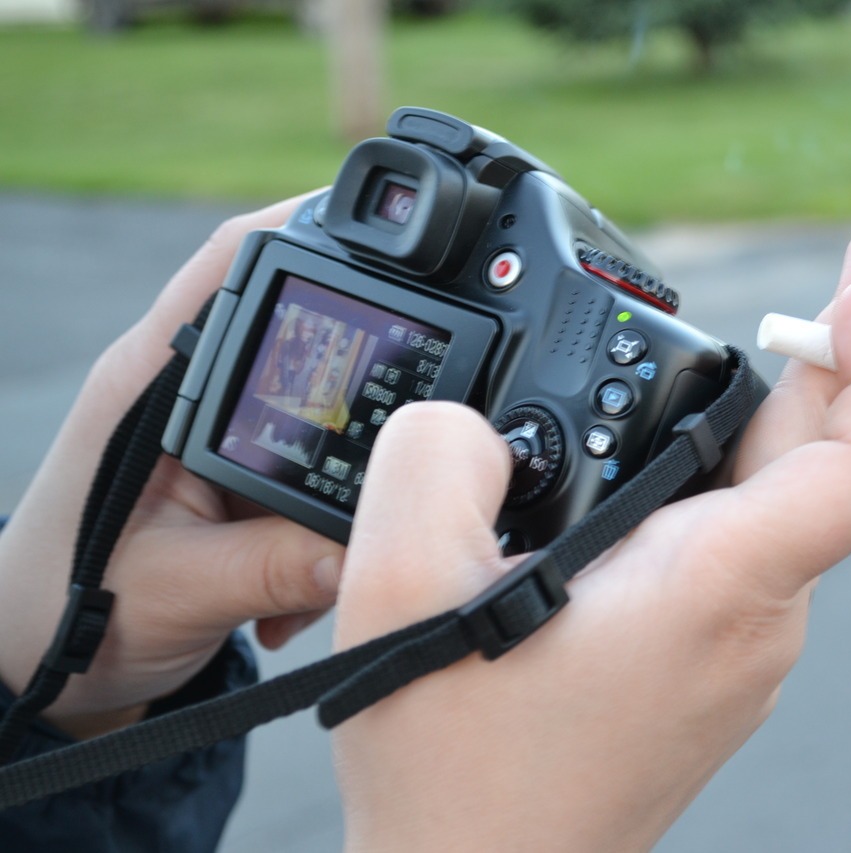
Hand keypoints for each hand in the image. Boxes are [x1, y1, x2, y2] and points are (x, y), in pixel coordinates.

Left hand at [0, 196, 344, 738]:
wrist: (42, 667)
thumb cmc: (71, 614)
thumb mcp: (180, 591)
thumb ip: (276, 569)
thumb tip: (372, 550)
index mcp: (151, 384)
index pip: (230, 267)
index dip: (304, 226)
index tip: (383, 228)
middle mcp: (181, 392)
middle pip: (294, 329)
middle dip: (358, 373)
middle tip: (420, 408)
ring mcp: (210, 432)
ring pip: (311, 412)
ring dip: (340, 480)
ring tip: (317, 564)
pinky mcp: (233, 475)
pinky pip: (307, 470)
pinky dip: (325, 524)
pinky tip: (302, 589)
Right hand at [332, 214, 850, 850]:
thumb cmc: (455, 774)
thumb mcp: (402, 589)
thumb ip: (438, 457)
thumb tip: (482, 420)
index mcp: (713, 587)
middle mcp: (753, 621)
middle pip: (825, 464)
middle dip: (839, 351)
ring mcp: (740, 653)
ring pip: (778, 508)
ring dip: (772, 421)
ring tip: (750, 348)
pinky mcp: (708, 670)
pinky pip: (741, 550)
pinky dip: (724, 483)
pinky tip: (662, 465)